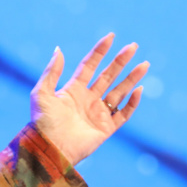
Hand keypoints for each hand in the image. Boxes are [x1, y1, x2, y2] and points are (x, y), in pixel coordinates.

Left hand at [31, 33, 148, 164]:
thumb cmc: (42, 122)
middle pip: (108, 75)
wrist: (49, 149)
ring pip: (119, 92)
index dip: (100, 51)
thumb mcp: (41, 93)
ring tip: (144, 65)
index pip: (90, 65)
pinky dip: (132, 103)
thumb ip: (51, 72)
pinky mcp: (106, 128)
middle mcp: (88, 99)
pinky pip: (123, 114)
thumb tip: (59, 49)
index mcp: (73, 90)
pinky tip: (138, 90)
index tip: (111, 36)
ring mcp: (98, 113)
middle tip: (133, 46)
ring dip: (132, 78)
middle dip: (121, 61)